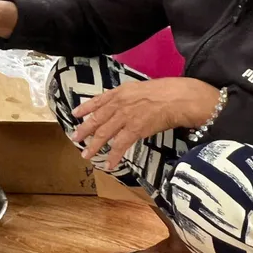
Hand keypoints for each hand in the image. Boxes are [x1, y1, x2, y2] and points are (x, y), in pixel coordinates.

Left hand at [71, 78, 220, 169]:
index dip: (85, 108)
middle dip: (84, 129)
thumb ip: (128, 97)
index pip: (98, 100)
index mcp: (121, 92)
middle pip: (97, 118)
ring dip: (94, 145)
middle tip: (74, 138)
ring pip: (104, 133)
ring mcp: (125, 116)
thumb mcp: (141, 89)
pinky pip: (120, 145)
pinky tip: (108, 164)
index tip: (75, 114)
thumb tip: (122, 104)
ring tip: (86, 155)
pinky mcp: (135, 129)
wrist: (178, 98)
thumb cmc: (165, 92)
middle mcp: (119, 103)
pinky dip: (113, 156)